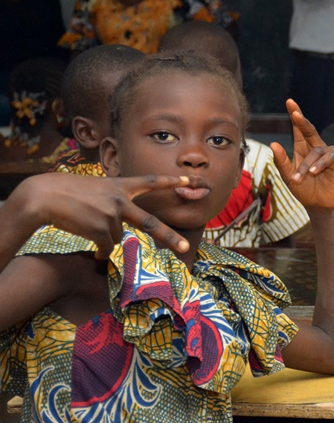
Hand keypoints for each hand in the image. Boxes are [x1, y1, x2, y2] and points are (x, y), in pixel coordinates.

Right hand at [14, 173, 192, 258]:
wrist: (44, 196)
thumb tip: (117, 225)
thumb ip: (112, 199)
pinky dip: (100, 251)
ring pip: (117, 238)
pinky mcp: (100, 229)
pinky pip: (106, 248)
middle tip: (184, 247)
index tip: (190, 181)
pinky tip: (92, 247)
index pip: (151, 181)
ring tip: (88, 227)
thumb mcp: (96, 188)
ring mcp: (111, 215)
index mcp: (120, 185)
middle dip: (169, 237)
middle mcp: (120, 200)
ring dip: (106, 239)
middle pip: (150, 223)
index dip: (171, 182)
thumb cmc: (66, 191)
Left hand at [271, 99, 333, 210]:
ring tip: (302, 176)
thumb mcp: (288, 176)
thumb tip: (274, 144)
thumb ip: (282, 161)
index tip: (290, 102)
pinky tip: (314, 172)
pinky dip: (320, 164)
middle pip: (310, 130)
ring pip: (317, 151)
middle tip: (295, 114)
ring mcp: (329, 153)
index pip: (299, 128)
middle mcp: (316, 147)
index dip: (296, 114)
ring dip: (307, 164)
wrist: (318, 205)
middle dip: (302, 121)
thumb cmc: (303, 189)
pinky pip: (330, 157)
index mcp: (303, 147)